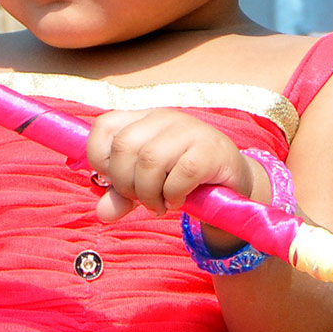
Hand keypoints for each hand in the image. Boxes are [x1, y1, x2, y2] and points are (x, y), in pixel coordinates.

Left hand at [86, 109, 256, 223]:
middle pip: (124, 145)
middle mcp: (165, 118)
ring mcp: (190, 130)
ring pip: (150, 159)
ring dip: (148, 192)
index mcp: (143, 119)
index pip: (104, 126)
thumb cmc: (181, 179)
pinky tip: (177, 200)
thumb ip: (121, 196)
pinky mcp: (212, 150)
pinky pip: (181, 173)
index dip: (100, 158)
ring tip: (158, 204)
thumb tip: (103, 213)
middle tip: (139, 199)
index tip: (113, 180)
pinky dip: (173, 194)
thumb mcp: (146, 185)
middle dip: (124, 182)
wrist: (232, 184)